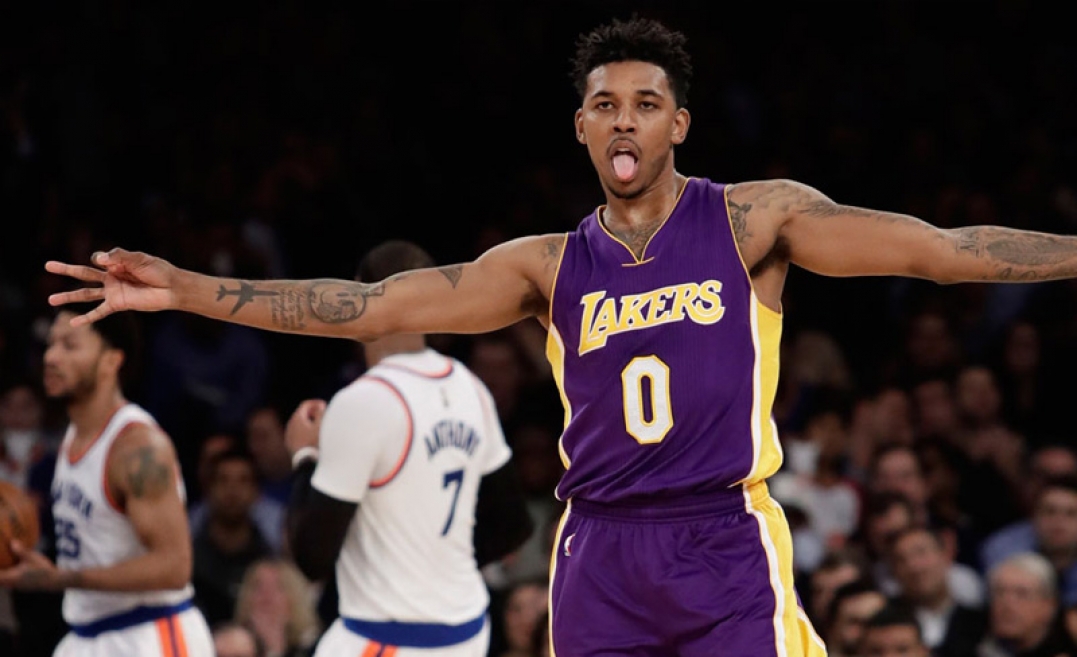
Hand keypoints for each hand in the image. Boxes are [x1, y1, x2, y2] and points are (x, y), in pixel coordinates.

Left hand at [0, 541, 64, 589]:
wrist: (54, 582)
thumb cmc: (43, 570)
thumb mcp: (32, 557)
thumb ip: (21, 551)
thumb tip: (12, 542)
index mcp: (10, 578)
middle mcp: (11, 584)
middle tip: (1, 561)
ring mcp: (17, 586)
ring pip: (4, 582)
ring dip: (3, 575)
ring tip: (5, 566)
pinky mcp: (22, 586)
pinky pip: (10, 582)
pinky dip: (8, 576)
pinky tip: (14, 569)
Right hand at [44, 248, 179, 325]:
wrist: (172, 288)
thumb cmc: (158, 271)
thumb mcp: (139, 259)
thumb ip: (119, 256)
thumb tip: (98, 259)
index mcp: (116, 263)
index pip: (99, 258)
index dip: (103, 259)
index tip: (110, 261)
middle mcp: (111, 277)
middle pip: (84, 273)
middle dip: (66, 269)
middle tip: (47, 265)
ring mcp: (113, 291)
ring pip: (86, 294)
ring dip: (69, 296)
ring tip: (50, 300)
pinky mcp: (118, 304)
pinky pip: (99, 312)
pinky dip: (87, 318)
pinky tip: (73, 323)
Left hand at [285, 398, 326, 456]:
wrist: (307, 464)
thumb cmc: (316, 442)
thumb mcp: (322, 425)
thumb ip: (321, 413)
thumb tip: (319, 407)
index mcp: (297, 419)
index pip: (305, 405)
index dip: (316, 403)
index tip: (325, 406)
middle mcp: (290, 426)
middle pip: (301, 414)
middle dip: (312, 413)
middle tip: (323, 415)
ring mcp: (289, 436)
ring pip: (299, 425)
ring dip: (309, 423)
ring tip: (320, 427)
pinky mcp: (290, 446)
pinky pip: (298, 434)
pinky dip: (305, 432)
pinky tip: (314, 438)